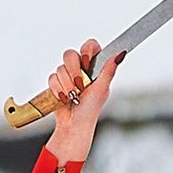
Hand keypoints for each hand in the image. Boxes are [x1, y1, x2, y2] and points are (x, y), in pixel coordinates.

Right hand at [47, 40, 120, 168]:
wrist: (74, 125)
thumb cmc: (90, 110)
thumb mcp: (101, 89)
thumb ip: (109, 70)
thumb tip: (121, 54)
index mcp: (94, 68)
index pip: (90, 46)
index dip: (86, 50)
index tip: (86, 62)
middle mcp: (81, 69)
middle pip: (70, 54)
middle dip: (73, 71)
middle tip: (80, 85)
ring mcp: (68, 75)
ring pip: (60, 67)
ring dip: (66, 84)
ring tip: (73, 96)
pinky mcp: (56, 83)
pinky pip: (52, 77)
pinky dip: (57, 89)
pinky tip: (63, 98)